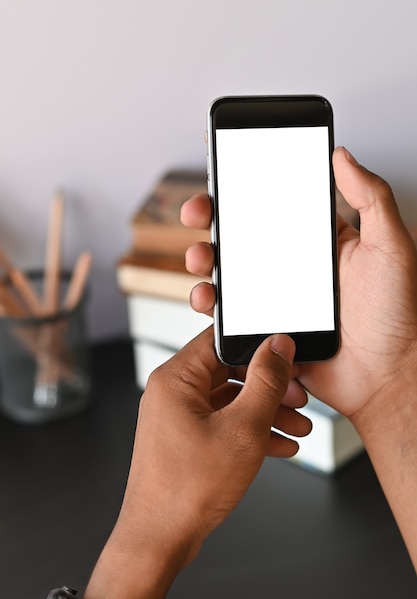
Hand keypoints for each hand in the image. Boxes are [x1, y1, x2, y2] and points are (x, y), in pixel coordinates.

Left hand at [81, 327, 310, 598]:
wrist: (161, 539)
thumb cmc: (187, 490)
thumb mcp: (243, 428)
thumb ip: (265, 382)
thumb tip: (278, 346)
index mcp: (176, 378)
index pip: (220, 340)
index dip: (258, 345)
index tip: (285, 356)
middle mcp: (173, 393)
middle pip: (229, 371)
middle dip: (269, 386)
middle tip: (298, 398)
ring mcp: (178, 418)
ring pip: (230, 400)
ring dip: (266, 411)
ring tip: (297, 427)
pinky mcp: (186, 440)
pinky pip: (223, 423)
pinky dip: (251, 431)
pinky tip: (280, 445)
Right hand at [181, 147, 416, 432]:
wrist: (384, 378)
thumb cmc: (396, 316)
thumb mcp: (390, 246)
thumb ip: (371, 197)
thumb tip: (342, 155)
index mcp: (318, 242)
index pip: (274, 205)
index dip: (245, 188)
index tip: (223, 172)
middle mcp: (291, 267)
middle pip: (240, 235)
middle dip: (211, 219)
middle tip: (199, 212)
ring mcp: (274, 298)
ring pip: (226, 272)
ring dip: (202, 259)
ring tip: (200, 257)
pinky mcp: (263, 329)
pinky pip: (228, 313)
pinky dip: (208, 302)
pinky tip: (208, 297)